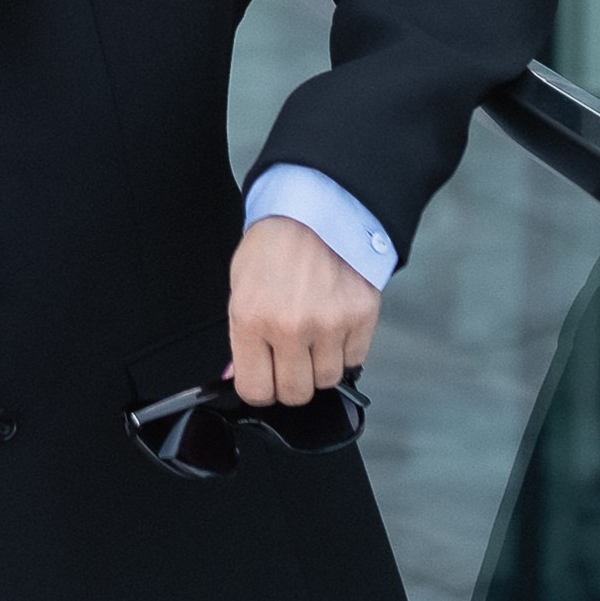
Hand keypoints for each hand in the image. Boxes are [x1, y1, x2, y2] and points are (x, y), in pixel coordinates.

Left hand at [227, 216, 379, 407]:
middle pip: (295, 394)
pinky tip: (333, 325)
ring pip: (327, 380)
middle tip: (289, 358)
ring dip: (319, 366)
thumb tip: (238, 375)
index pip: (255, 390)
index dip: (260, 388)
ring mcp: (330, 323)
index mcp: (252, 318)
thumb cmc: (275, 244)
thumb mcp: (241, 287)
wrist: (318, 207)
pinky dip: (345, 351)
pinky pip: (355, 360)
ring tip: (312, 335)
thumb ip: (241, 337)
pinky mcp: (361, 316)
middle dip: (291, 381)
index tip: (264, 379)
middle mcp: (291, 326)